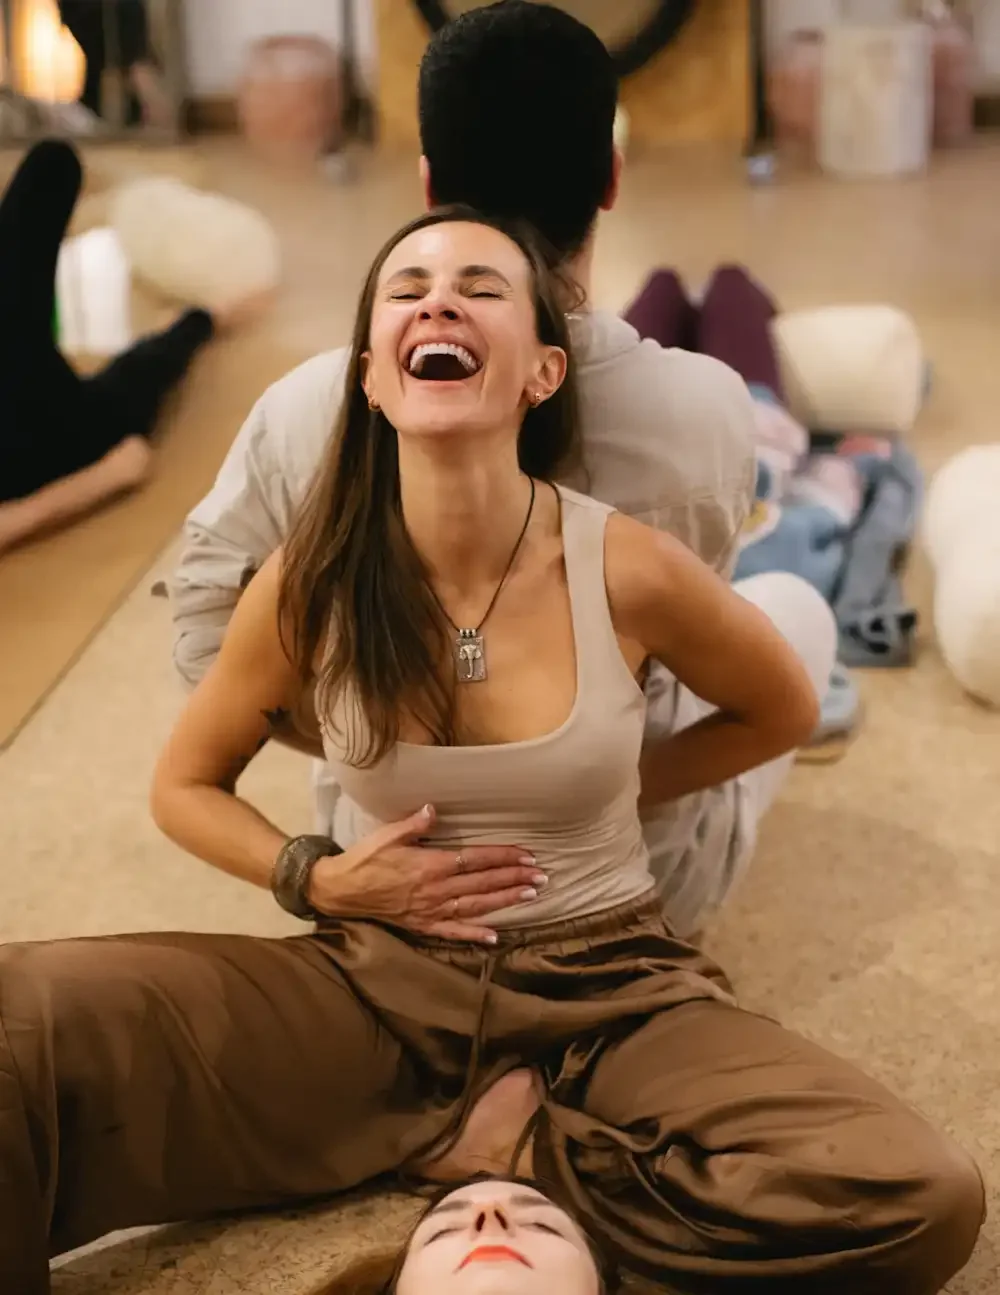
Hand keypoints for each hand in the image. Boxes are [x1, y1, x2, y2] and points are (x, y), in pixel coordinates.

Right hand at [308, 804, 546, 943]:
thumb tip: (435, 809)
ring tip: (531, 896)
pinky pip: (453, 932)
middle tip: (542, 876)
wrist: (339, 890)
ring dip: (505, 901)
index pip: (476, 860)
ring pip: (476, 906)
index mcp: (431, 865)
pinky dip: (475, 934)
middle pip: (483, 884)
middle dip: (514, 879)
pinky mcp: (422, 926)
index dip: (503, 857)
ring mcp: (430, 910)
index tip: (527, 854)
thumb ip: (415, 824)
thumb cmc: (364, 859)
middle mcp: (436, 890)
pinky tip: (496, 937)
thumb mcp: (388, 835)